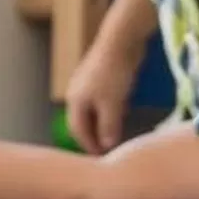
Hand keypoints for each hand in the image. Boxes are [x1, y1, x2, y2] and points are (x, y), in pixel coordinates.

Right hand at [62, 39, 139, 155]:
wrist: (121, 41)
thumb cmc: (114, 74)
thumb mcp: (112, 105)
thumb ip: (109, 126)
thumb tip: (107, 145)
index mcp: (76, 100)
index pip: (78, 129)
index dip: (88, 144)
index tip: (101, 157)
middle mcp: (78, 92)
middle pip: (84, 120)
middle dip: (95, 135)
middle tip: (107, 149)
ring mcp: (89, 83)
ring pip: (95, 109)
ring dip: (104, 122)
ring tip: (116, 134)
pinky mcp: (102, 75)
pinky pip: (104, 98)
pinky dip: (111, 109)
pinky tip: (123, 111)